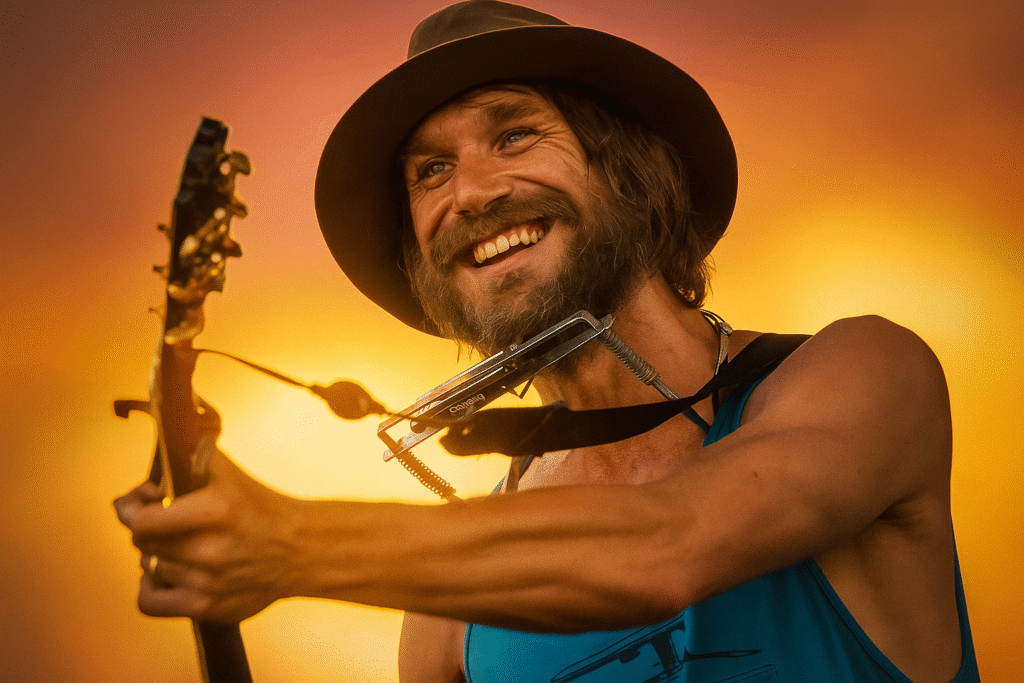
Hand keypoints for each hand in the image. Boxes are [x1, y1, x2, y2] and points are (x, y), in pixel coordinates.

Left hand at [114, 445, 303, 622]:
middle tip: (163, 521)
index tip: (138, 504)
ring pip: (148, 569)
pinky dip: (150, 588)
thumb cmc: (265, 511)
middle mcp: (210, 551)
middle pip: (143, 544)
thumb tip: (162, 449)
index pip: (141, 521)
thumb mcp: (231, 474)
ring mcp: (208, 583)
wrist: (303, 549)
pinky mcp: (208, 608)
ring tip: (180, 546)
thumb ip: (193, 454)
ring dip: (158, 556)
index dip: (132, 509)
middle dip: (149, 529)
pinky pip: (150, 603)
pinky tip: (167, 575)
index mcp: (214, 512)